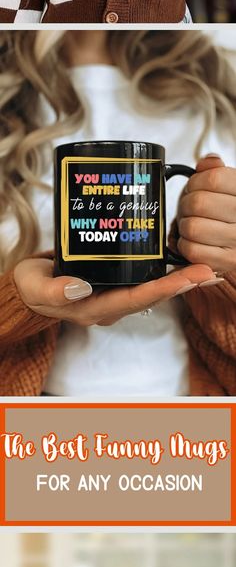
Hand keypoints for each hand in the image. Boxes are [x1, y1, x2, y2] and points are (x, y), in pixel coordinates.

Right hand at [14, 258, 217, 328]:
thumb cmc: (32, 288)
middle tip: (210, 271)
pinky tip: (183, 258)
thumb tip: (80, 288)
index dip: (164, 289)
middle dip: (183, 284)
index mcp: (95, 308)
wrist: (30, 286)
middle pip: (153, 295)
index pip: (136, 299)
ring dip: (181, 278)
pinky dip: (166, 269)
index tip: (188, 278)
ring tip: (208, 268)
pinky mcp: (116, 279)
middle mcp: (111, 303)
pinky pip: (146, 277)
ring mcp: (114, 293)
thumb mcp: (35, 288)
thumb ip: (54, 291)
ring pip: (154, 287)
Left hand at [177, 155, 235, 272]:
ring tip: (193, 225)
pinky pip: (191, 250)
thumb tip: (207, 163)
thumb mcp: (227, 185)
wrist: (235, 241)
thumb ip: (215, 169)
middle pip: (198, 203)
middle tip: (189, 209)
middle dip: (186, 205)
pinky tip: (194, 241)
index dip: (195, 182)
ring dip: (185, 226)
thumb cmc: (226, 210)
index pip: (213, 178)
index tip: (195, 187)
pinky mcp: (226, 262)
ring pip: (192, 227)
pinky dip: (185, 245)